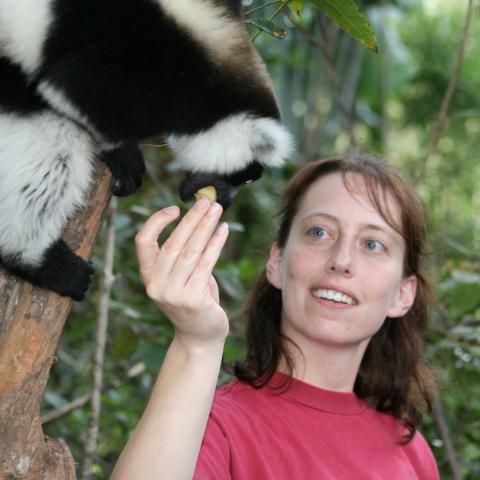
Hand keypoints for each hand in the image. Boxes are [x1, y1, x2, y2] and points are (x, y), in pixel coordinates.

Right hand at [135, 198, 229, 348]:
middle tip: (206, 201)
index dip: (157, 222)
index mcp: (148, 276)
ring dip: (206, 227)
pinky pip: (206, 263)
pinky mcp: (192, 299)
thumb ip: (183, 255)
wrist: (199, 337)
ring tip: (217, 209)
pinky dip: (216, 244)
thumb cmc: (192, 301)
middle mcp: (156, 284)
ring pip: (191, 251)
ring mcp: (173, 293)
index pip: (143, 241)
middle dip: (192, 219)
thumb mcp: (179, 278)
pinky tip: (223, 230)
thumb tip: (200, 220)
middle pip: (173, 242)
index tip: (175, 208)